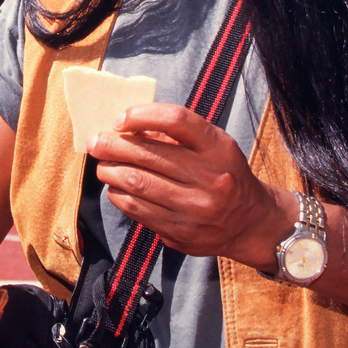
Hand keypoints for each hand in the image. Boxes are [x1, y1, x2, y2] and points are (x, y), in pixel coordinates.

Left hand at [87, 103, 292, 269]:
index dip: (141, 115)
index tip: (120, 119)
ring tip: (103, 164)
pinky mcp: (181, 232)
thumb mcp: (213, 147)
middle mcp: (210, 178)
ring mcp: (195, 208)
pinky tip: (116, 187)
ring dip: (110, 171)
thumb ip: (176, 136)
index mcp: (219, 148)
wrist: (250, 222)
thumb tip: (127, 128)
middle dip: (113, 146)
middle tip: (96, 142)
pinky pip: (137, 209)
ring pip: (137, 183)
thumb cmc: (224, 174)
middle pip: (148, 156)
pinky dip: (119, 194)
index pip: (176, 120)